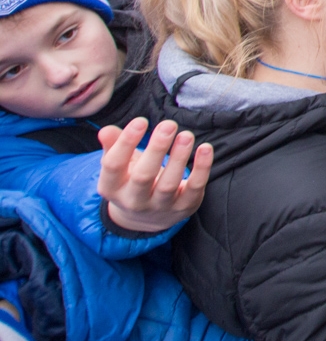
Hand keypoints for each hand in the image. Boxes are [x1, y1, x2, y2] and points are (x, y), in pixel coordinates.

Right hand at [97, 118, 211, 233]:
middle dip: (157, 149)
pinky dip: (202, 168)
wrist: (145, 219)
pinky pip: (194, 188)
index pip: (114, 165)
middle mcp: (134, 200)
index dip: (126, 143)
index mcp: (112, 187)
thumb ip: (113, 146)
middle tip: (169, 125)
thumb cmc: (131, 180)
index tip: (141, 121)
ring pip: (169, 184)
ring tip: (186, 135)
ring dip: (179, 157)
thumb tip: (106, 130)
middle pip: (143, 176)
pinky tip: (205, 148)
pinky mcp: (184, 207)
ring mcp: (160, 206)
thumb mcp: (119, 166)